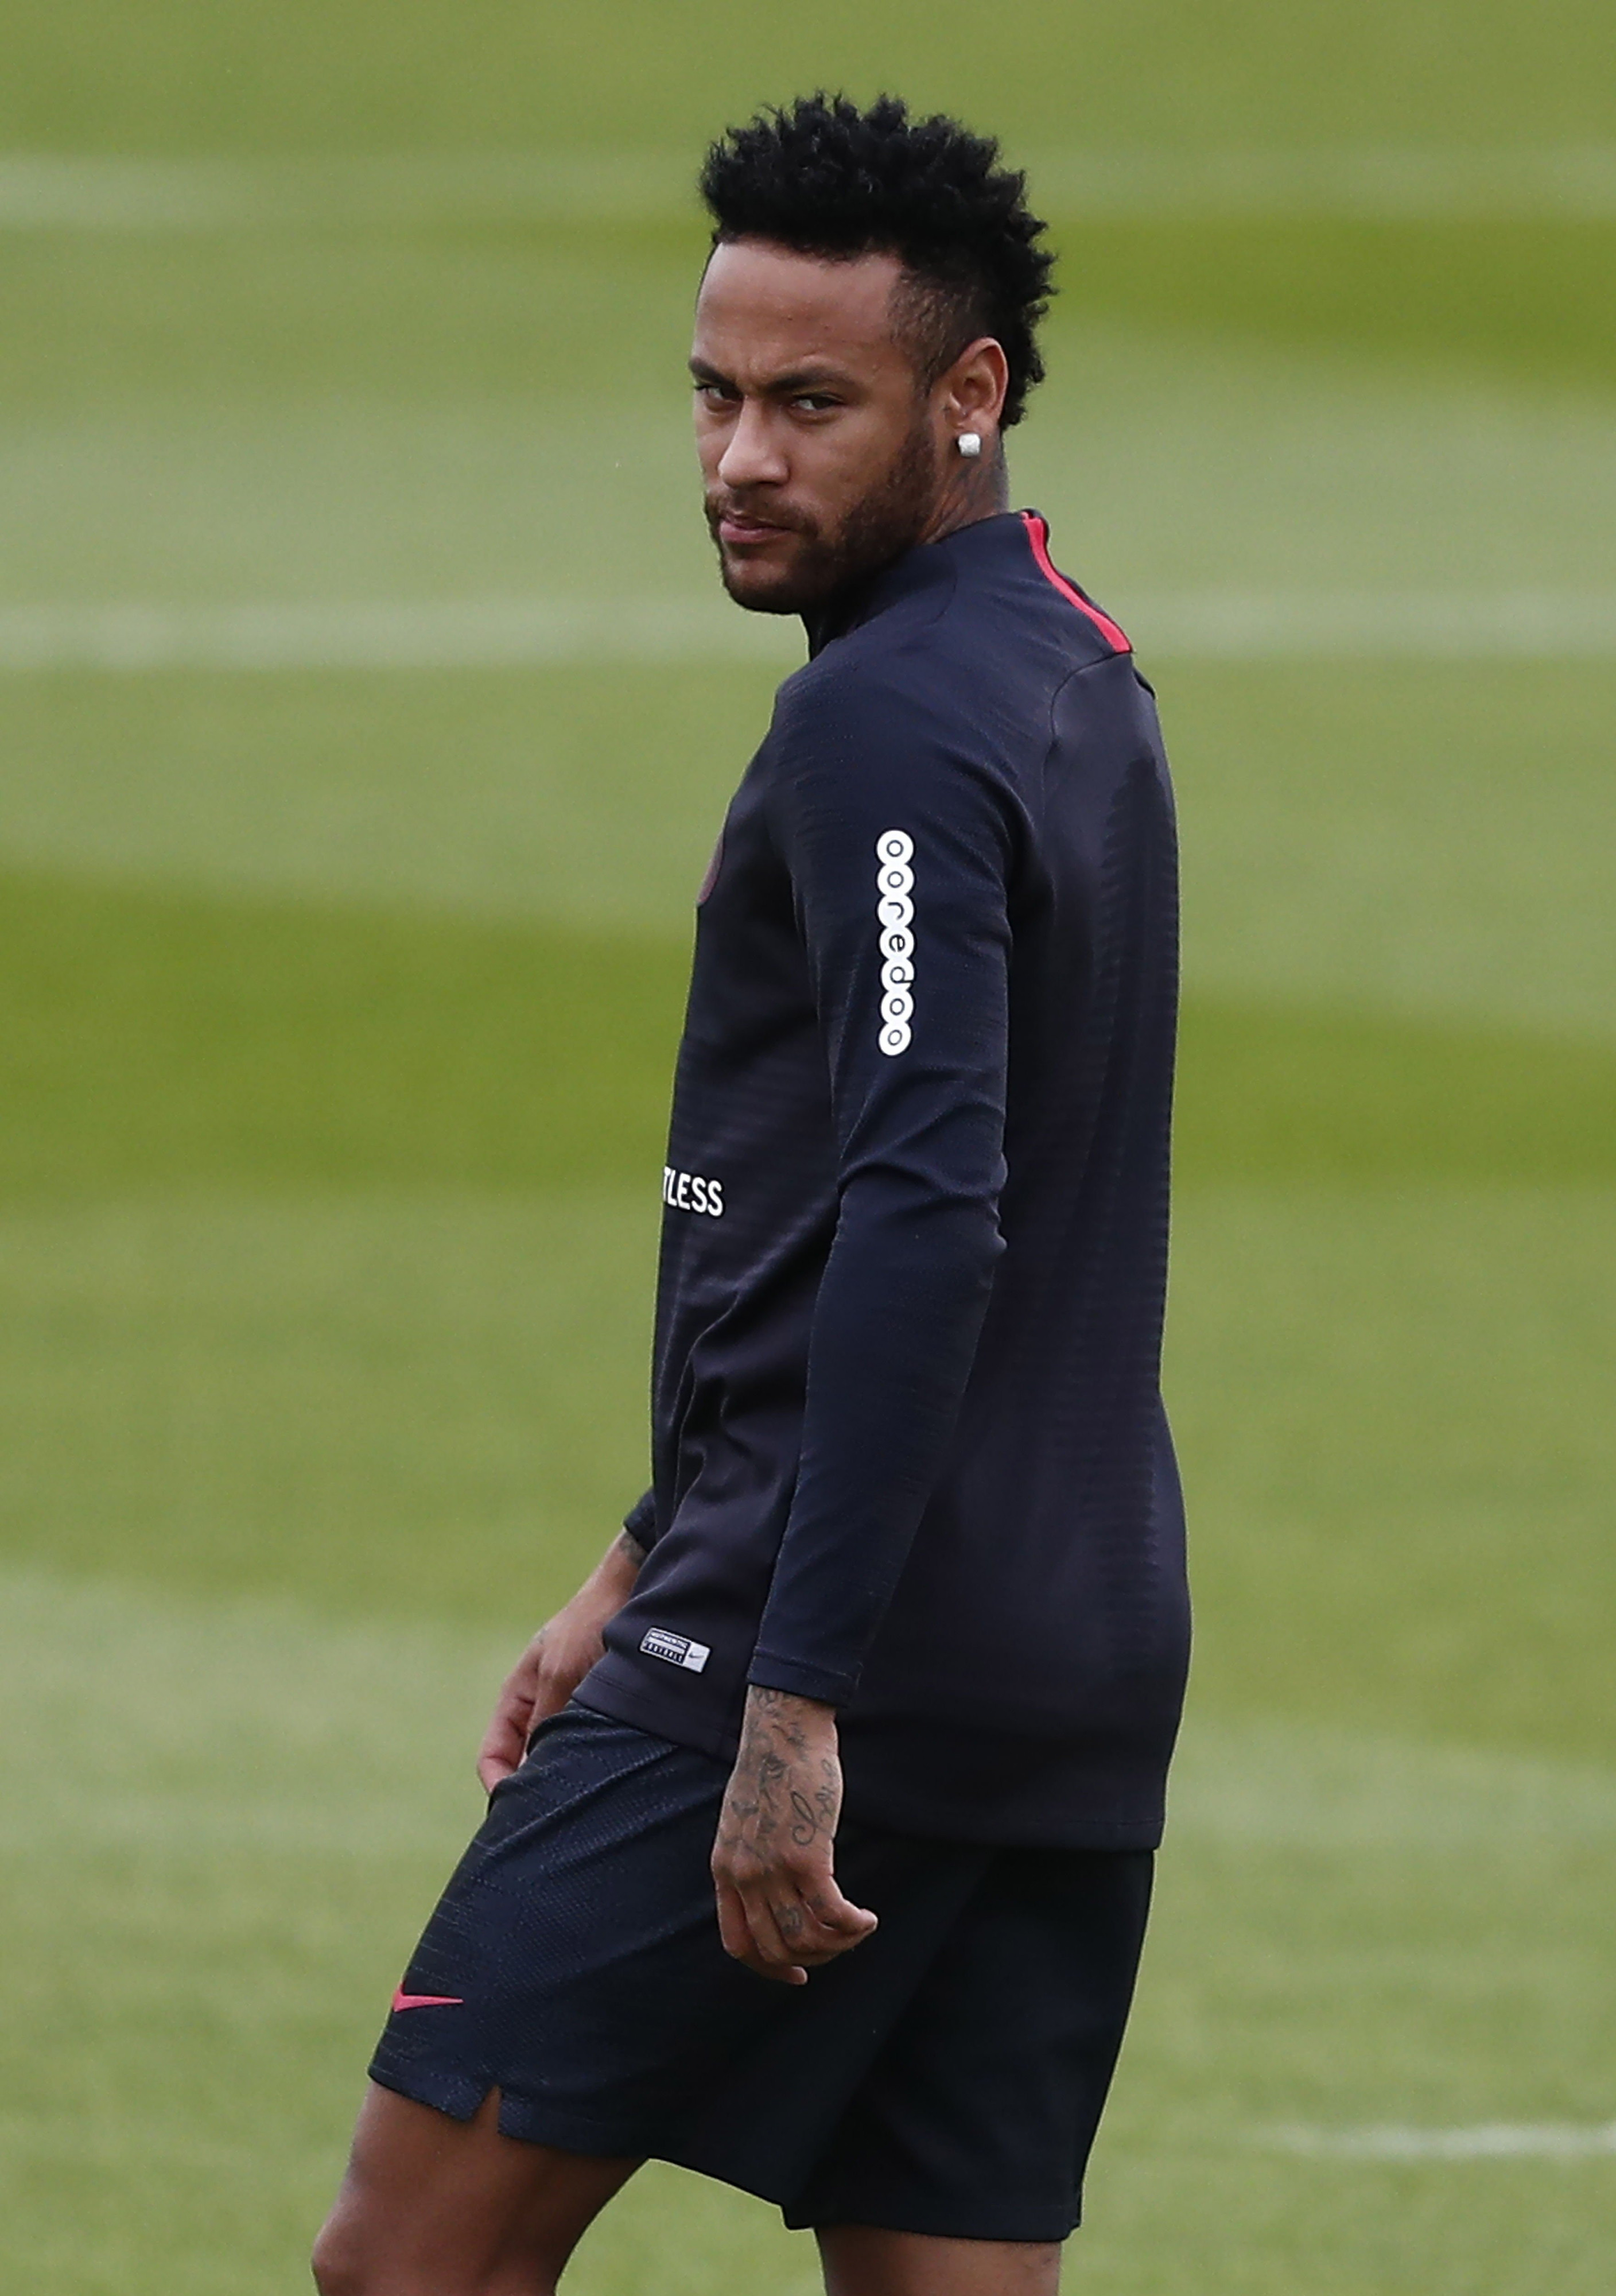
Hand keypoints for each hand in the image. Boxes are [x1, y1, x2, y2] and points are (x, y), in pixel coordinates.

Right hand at [476, 1530, 643, 1791]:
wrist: (630, 1591)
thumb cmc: (590, 1625)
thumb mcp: (561, 1674)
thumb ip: (544, 1724)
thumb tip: (531, 1775)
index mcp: (517, 1697)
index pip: (493, 1755)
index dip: (500, 1786)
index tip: (520, 1810)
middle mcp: (539, 1707)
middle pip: (523, 1764)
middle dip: (534, 1788)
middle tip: (558, 1813)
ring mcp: (567, 1708)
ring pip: (556, 1758)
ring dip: (566, 1775)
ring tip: (588, 1796)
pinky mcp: (596, 1710)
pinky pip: (585, 1746)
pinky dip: (590, 1762)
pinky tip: (610, 1774)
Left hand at [711, 1686, 877, 1984]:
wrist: (783, 1731)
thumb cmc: (771, 1768)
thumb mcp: (743, 1822)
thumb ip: (750, 1859)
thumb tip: (773, 1893)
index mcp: (725, 1870)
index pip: (739, 1944)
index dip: (770, 1969)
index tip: (798, 1975)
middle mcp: (744, 1876)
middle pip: (776, 1949)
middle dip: (813, 1959)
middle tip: (839, 1945)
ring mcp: (773, 1869)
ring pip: (806, 1938)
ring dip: (839, 1945)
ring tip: (859, 1928)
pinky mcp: (807, 1856)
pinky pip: (832, 1914)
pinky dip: (854, 1926)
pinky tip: (867, 1918)